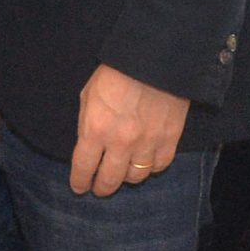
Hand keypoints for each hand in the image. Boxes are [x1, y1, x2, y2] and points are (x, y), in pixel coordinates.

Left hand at [70, 63, 189, 196]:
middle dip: (102, 187)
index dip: (80, 181)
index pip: (84, 167)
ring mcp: (148, 143)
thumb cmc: (114, 74)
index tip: (79, 187)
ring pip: (136, 177)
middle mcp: (121, 142)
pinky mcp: (170, 140)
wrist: (155, 61)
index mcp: (95, 129)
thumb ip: (87, 124)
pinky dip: (151, 168)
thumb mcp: (88, 96)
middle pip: (110, 179)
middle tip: (99, 189)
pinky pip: (160, 166)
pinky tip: (145, 164)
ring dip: (126, 178)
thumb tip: (88, 146)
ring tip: (122, 174)